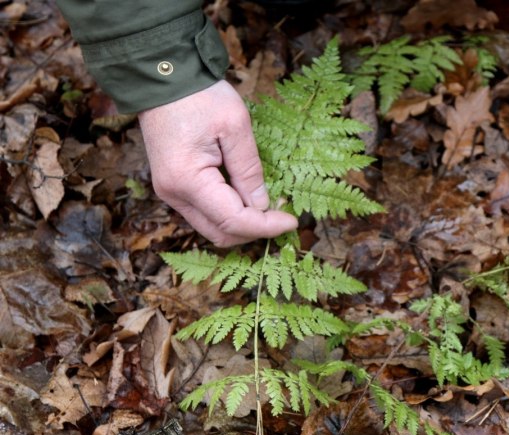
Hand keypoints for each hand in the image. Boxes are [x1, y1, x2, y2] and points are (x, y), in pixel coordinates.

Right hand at [138, 80, 297, 246]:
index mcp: (187, 180)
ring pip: (212, 227)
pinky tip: (248, 196)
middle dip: (255, 230)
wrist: (162, 76)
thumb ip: (249, 170)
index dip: (266, 226)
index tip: (293, 221)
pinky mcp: (174, 186)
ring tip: (269, 206)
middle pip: (221, 233)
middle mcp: (174, 194)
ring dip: (242, 223)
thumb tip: (263, 205)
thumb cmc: (200, 95)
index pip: (234, 220)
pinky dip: (229, 212)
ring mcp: (171, 192)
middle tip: (283, 214)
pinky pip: (205, 213)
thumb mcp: (235, 126)